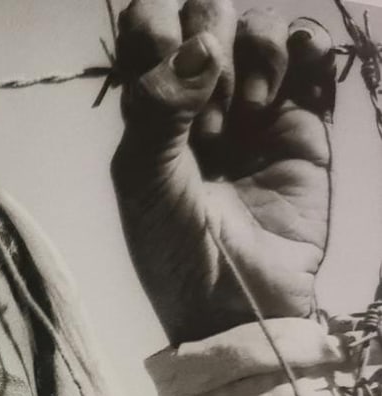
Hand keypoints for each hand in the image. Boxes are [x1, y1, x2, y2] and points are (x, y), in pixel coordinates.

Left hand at [111, 1, 335, 344]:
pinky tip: (284, 91)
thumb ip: (158, 107)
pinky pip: (313, 56)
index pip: (148, 26)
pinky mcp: (305, 125)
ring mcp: (254, 109)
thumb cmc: (176, 251)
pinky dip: (305, 50)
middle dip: (210, 47)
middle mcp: (199, 101)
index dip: (160, 26)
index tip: (169, 69)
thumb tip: (198, 42)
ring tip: (247, 117)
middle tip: (206, 119)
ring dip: (255, 55)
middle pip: (209, 15)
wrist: (236, 304)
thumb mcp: (145, 182)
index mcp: (148, 111)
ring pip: (261, 27)